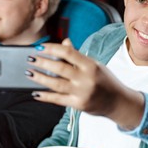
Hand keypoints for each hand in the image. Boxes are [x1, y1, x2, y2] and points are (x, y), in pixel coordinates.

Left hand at [27, 38, 143, 129]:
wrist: (118, 102)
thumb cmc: (105, 81)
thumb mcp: (95, 65)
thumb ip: (78, 56)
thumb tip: (64, 43)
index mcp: (91, 65)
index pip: (68, 53)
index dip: (52, 48)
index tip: (40, 47)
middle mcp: (86, 78)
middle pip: (60, 68)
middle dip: (42, 62)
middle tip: (30, 58)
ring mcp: (82, 93)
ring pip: (56, 84)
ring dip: (40, 78)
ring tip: (29, 73)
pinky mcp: (78, 105)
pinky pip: (58, 100)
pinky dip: (45, 96)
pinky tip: (36, 93)